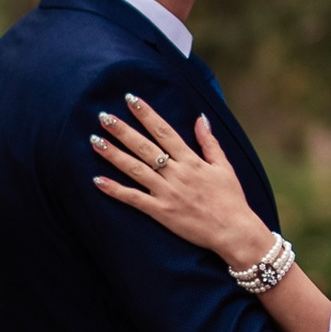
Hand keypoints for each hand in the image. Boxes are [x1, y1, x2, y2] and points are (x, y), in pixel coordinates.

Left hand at [91, 93, 270, 267]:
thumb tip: (200, 118)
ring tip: (95, 140)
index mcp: (191, 161)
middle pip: (144, 147)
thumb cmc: (232, 200)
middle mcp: (177, 174)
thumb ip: (209, 142)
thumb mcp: (224, 167)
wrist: (235, 232)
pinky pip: (134, 199)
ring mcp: (167, 193)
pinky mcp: (162, 212)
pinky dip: (116, 190)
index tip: (130, 99)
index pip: (164, 132)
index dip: (146, 114)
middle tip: (103, 116)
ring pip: (135, 169)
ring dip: (113, 154)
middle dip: (122, 130)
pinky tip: (98, 181)